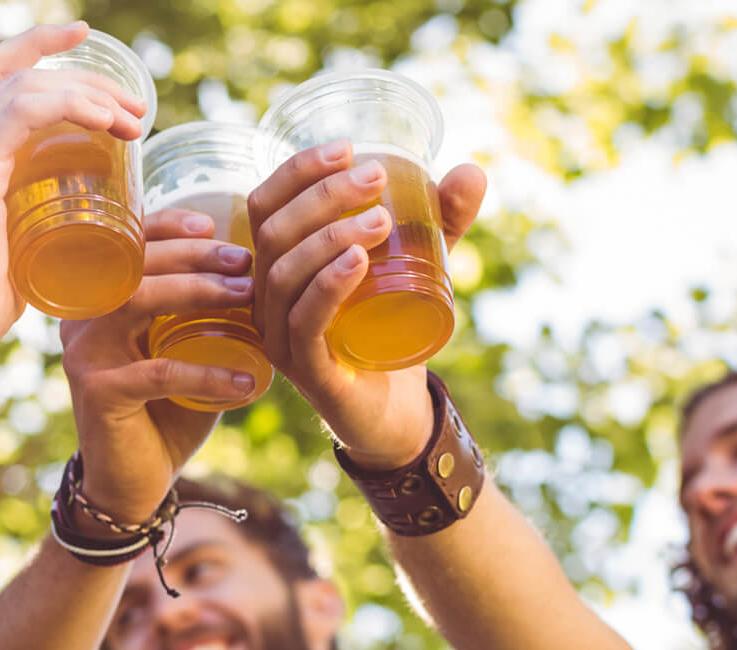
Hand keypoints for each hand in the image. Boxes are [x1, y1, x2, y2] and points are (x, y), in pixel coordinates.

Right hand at [0, 22, 146, 365]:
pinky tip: (107, 122)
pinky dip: (70, 105)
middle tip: (136, 107)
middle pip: (19, 72)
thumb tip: (90, 194)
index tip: (84, 34)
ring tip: (134, 120)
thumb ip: (37, 201)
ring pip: (28, 86)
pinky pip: (23, 110)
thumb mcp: (17, 230)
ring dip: (90, 93)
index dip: (38, 43)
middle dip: (85, 78)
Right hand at [60, 208, 257, 525]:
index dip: (169, 225)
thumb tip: (260, 268)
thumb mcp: (184, 351)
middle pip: (135, 263)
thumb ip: (205, 313)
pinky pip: (159, 372)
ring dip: (197, 292)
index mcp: (99, 299)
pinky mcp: (99, 393)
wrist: (134, 479)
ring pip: (139, 300)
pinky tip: (248, 383)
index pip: (127, 245)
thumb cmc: (167, 409)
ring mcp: (85, 354)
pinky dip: (208, 375)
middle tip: (245, 260)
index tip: (216, 223)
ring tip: (247, 297)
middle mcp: (82, 318)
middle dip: (194, 254)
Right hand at [248, 143, 486, 469]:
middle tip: (375, 178)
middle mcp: (269, 301)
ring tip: (381, 219)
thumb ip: (441, 222)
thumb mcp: (419, 267)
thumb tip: (470, 171)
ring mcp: (282, 338)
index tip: (348, 147)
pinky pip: (304, 322)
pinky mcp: (308, 371)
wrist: (401, 415)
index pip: (266, 205)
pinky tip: (358, 261)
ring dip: (330, 236)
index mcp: (280, 266)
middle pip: (273, 232)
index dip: (298, 171)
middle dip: (323, 196)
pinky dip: (328, 285)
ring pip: (284, 274)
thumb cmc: (394, 333)